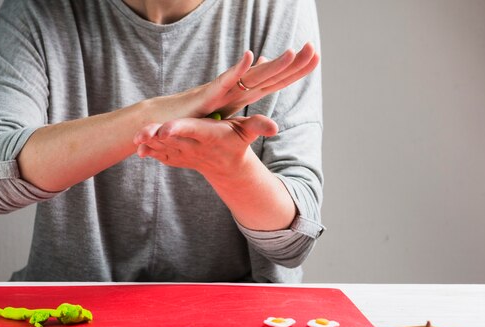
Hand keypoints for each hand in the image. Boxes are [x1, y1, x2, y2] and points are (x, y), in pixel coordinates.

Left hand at [133, 115, 277, 178]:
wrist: (228, 168)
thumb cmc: (237, 143)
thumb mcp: (249, 132)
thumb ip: (259, 126)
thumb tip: (275, 127)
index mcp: (208, 136)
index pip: (192, 130)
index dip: (179, 129)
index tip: (165, 130)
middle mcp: (195, 146)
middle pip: (172, 139)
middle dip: (155, 137)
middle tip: (139, 134)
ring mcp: (185, 154)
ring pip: (163, 148)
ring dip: (148, 145)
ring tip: (135, 140)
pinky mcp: (179, 158)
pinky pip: (163, 156)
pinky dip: (151, 153)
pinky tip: (138, 147)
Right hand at [192, 42, 319, 117]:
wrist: (168, 120)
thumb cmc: (195, 114)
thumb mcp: (226, 105)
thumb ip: (246, 90)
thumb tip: (263, 63)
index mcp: (244, 93)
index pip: (276, 80)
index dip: (296, 70)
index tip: (316, 56)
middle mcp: (236, 88)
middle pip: (269, 75)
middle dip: (292, 63)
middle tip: (313, 48)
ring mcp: (223, 90)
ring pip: (251, 76)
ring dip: (271, 65)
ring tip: (292, 53)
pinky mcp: (208, 95)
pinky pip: (224, 81)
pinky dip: (238, 69)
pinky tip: (251, 57)